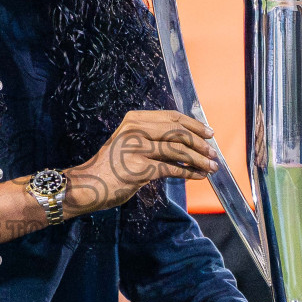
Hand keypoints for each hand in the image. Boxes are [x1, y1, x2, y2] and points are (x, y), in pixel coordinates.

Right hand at [65, 110, 218, 214]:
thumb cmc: (111, 166)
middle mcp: (135, 130)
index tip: (208, 132)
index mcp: (134, 120)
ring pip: (178, 150)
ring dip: (199, 159)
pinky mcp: (140, 169)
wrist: (88, 184)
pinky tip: (198, 176)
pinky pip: (172, 169)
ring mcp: (137, 149)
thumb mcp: (128, 142)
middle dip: (200, 143)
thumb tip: (186, 142)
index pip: (171, 117)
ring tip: (211, 166)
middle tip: (213, 152)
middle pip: (178, 131)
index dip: (194, 124)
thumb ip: (152, 138)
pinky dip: (189, 173)